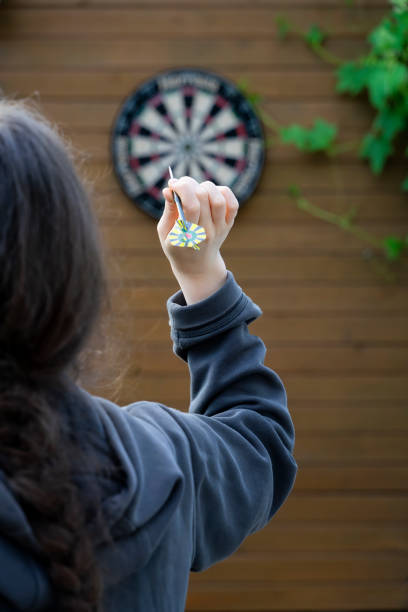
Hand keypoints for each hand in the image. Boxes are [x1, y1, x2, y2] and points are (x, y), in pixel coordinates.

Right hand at [157, 176, 238, 303]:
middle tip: (182, 185)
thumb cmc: (176, 245)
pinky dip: (222, 192)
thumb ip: (168, 210)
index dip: (181, 188)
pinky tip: (211, 194)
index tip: (172, 184)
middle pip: (203, 197)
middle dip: (189, 184)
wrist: (197, 265)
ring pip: (218, 198)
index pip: (191, 206)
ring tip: (196, 190)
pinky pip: (232, 203)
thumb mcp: (165, 232)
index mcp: (187, 236)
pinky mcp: (228, 225)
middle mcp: (206, 232)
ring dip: (205, 187)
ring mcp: (220, 229)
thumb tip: (169, 188)